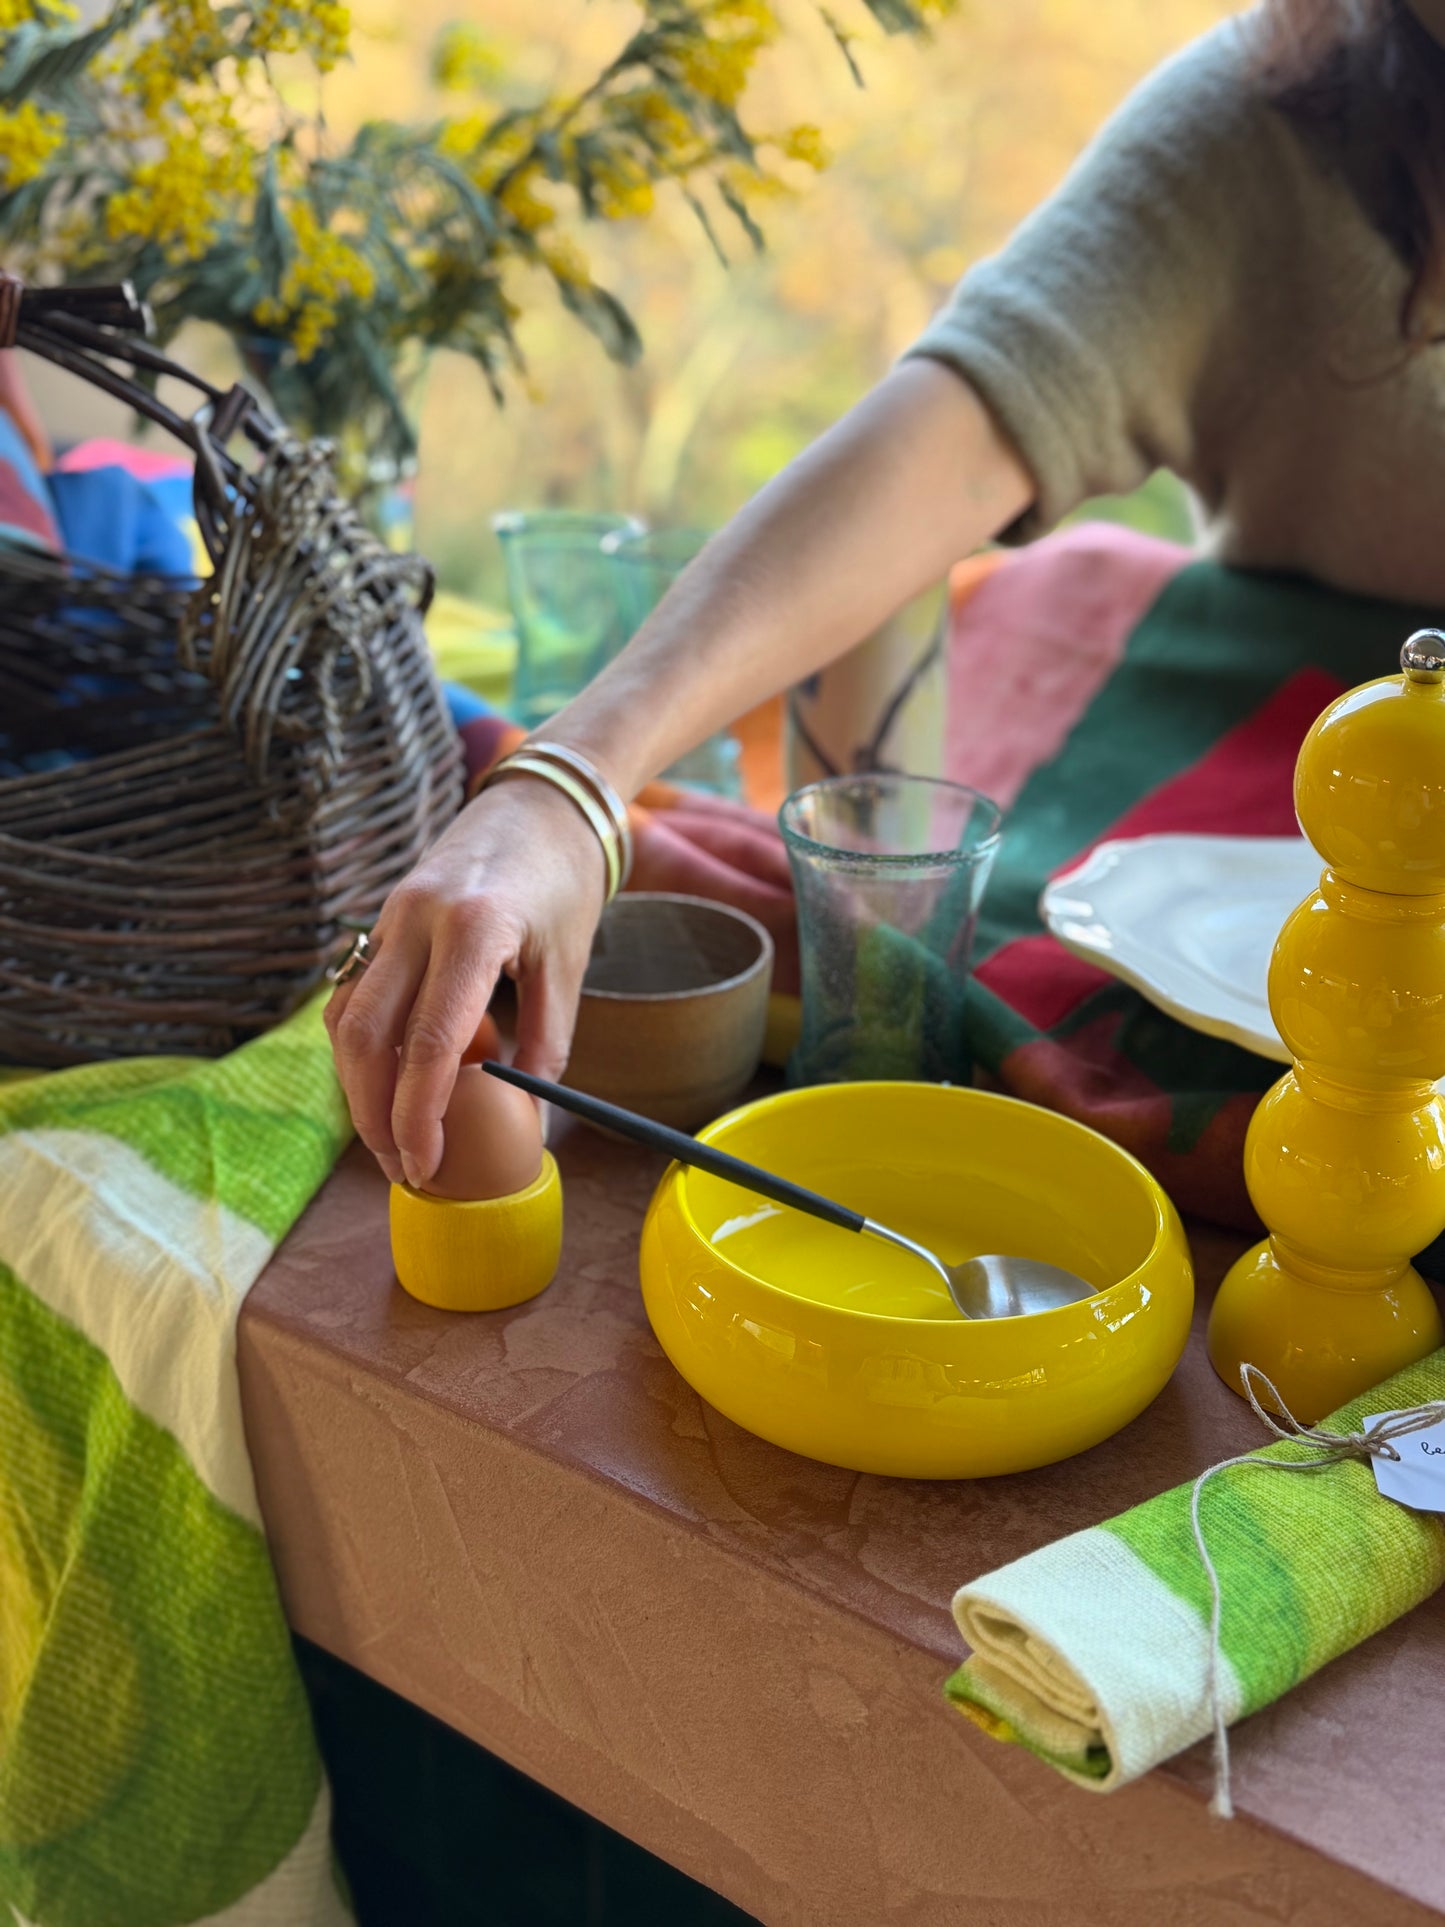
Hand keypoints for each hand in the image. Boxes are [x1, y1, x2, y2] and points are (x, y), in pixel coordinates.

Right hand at [325, 776, 605, 1188]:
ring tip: (389, 1137)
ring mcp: (390, 916)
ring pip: (346, 1018)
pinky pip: (353, 993)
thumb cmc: (566, 882)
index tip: (423, 1164)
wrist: (542, 802)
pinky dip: (360, 1046)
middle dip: (374, 1114)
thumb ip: (545, 1042)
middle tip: (402, 1167)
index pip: (430, 1041)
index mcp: (474, 929)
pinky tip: (384, 1082)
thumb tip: (527, 1118)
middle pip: (367, 1037)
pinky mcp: (382, 919)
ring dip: (358, 1085)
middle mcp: (417, 920)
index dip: (418, 1114)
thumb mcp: (568, 965)